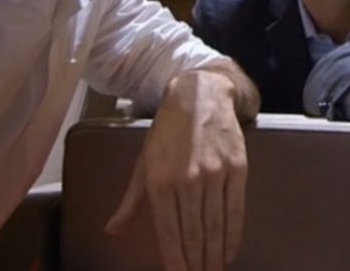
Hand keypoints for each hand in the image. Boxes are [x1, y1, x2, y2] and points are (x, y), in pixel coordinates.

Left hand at [106, 70, 248, 270]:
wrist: (200, 96)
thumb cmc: (167, 132)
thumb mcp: (143, 163)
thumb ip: (131, 201)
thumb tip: (112, 231)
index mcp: (160, 182)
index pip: (169, 232)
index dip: (175, 259)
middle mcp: (187, 181)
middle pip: (194, 233)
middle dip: (196, 262)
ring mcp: (215, 174)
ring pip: (215, 224)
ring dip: (214, 253)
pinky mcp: (237, 167)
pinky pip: (235, 208)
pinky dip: (233, 233)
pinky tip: (230, 250)